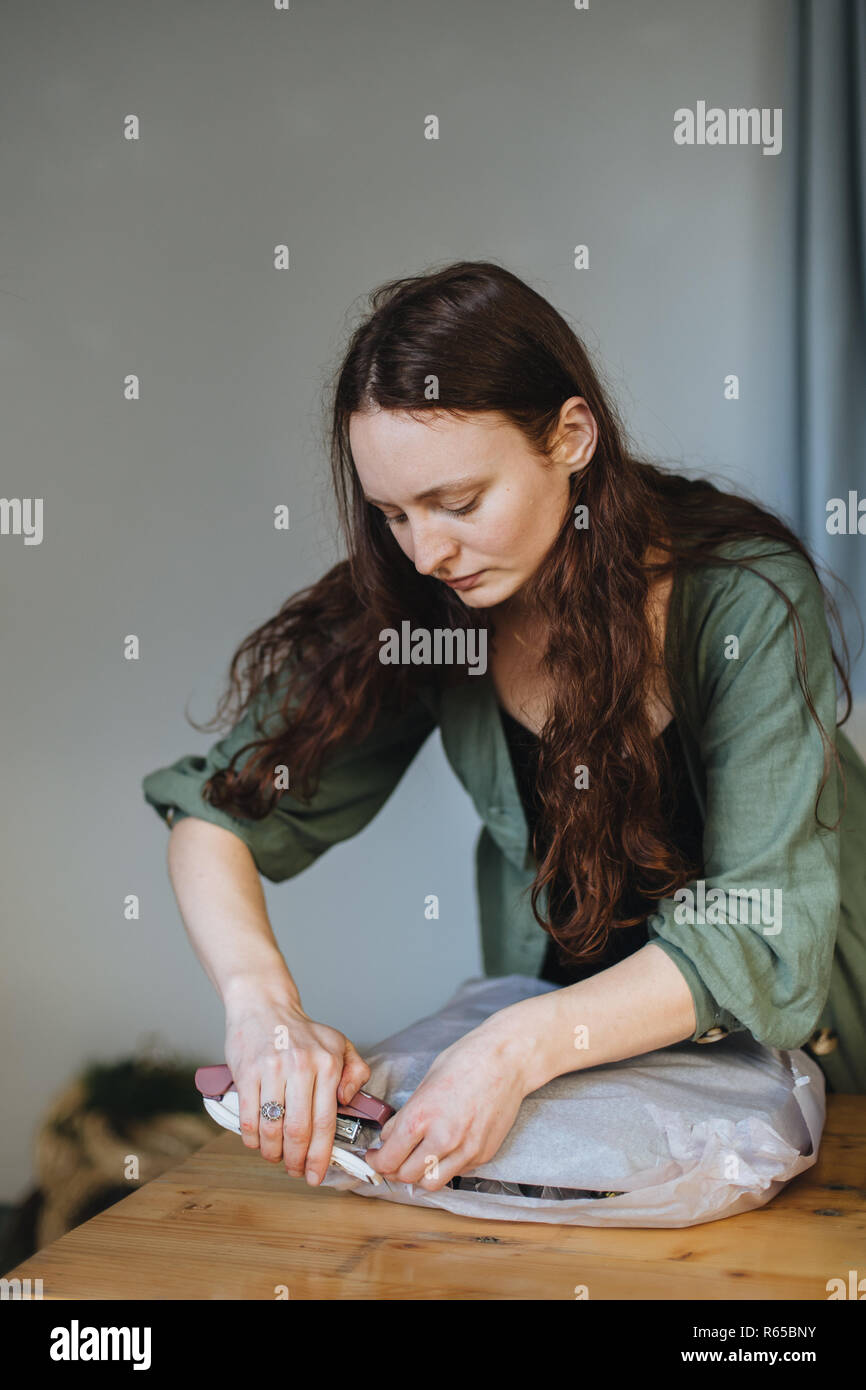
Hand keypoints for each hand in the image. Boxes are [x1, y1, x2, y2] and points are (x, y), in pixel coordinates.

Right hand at [224, 980, 370, 1185]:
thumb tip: (348, 1101)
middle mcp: (301, 1067)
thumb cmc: (302, 1031)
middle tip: (295, 1171)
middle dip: (296, 1160)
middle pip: (298, 1131)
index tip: (316, 1175)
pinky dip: (252, 1138)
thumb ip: (355, 1071)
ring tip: (276, 1157)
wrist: (264, 1005)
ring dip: (273, 1152)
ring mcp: (272, 1070)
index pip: (325, 1122)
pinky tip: (257, 1142)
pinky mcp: (246, 1072)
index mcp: (327, 1064)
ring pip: (272, 1128)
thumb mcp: (339, 1044)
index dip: (320, 1156)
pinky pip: (248, 1117)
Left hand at [364, 1016, 534, 1191]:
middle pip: (406, 1176)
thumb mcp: (425, 1083)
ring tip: (415, 1160)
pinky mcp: (483, 1155)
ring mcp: (466, 1150)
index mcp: (422, 1117)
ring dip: (419, 1175)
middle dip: (394, 1170)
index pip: (389, 1159)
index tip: (374, 1157)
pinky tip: (442, 1150)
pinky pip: (455, 1172)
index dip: (376, 1161)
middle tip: (391, 1159)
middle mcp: (443, 1138)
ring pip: (431, 1183)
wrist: (507, 1060)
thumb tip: (389, 1137)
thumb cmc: (467, 1061)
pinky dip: (444, 1167)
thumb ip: (406, 1115)